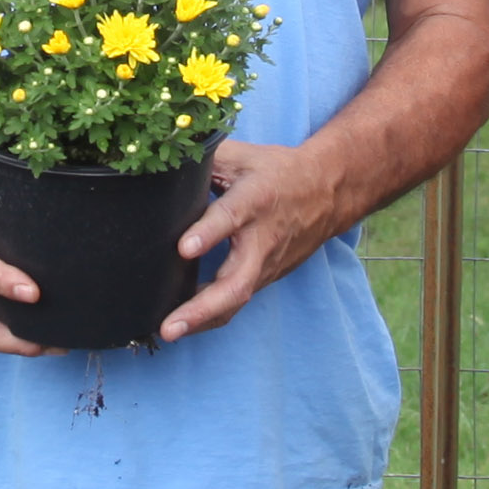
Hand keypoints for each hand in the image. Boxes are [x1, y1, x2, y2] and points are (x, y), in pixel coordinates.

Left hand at [158, 139, 346, 341]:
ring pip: (236, 299)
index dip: (208, 233)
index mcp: (254, 199)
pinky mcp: (265, 277)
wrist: (328, 192)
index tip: (184, 249)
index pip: (230, 217)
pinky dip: (209, 316)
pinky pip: (236, 301)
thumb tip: (161, 162)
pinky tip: (181, 322)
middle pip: (236, 281)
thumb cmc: (277, 171)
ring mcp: (265, 264)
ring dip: (202, 320)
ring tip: (168, 332)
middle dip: (201, 307)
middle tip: (170, 325)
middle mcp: (261, 238)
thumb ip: (203, 159)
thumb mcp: (243, 155)